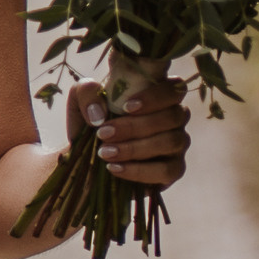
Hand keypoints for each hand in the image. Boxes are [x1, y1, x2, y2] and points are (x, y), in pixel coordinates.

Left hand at [71, 70, 191, 188]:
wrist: (86, 159)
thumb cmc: (91, 123)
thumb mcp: (80, 101)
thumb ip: (87, 92)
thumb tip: (100, 113)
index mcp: (158, 95)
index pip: (174, 88)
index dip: (156, 96)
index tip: (126, 107)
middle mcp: (175, 118)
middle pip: (172, 116)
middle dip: (135, 126)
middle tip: (103, 134)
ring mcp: (178, 144)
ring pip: (170, 142)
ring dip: (135, 148)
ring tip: (105, 153)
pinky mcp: (174, 170)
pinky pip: (167, 170)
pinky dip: (139, 170)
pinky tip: (115, 168)